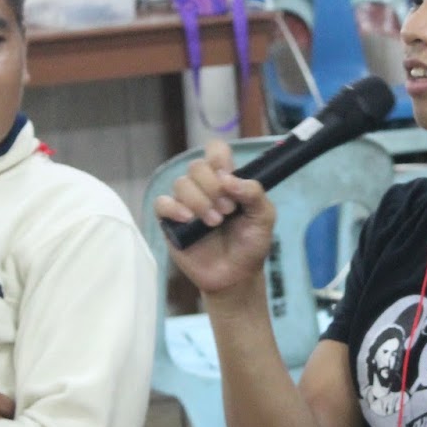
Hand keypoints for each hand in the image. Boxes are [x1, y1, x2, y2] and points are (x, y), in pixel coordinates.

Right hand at [152, 140, 276, 297]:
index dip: (219, 158)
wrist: (236, 276)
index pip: (215, 150)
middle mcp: (204, 187)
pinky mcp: (171, 221)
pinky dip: (174, 208)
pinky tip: (189, 220)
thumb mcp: (264, 217)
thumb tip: (229, 179)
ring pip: (181, 184)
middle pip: (196, 166)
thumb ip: (254, 193)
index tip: (228, 177)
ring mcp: (186, 203)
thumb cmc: (251, 244)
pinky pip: (162, 203)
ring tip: (215, 223)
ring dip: (200, 201)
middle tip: (228, 210)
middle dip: (213, 187)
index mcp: (226, 180)